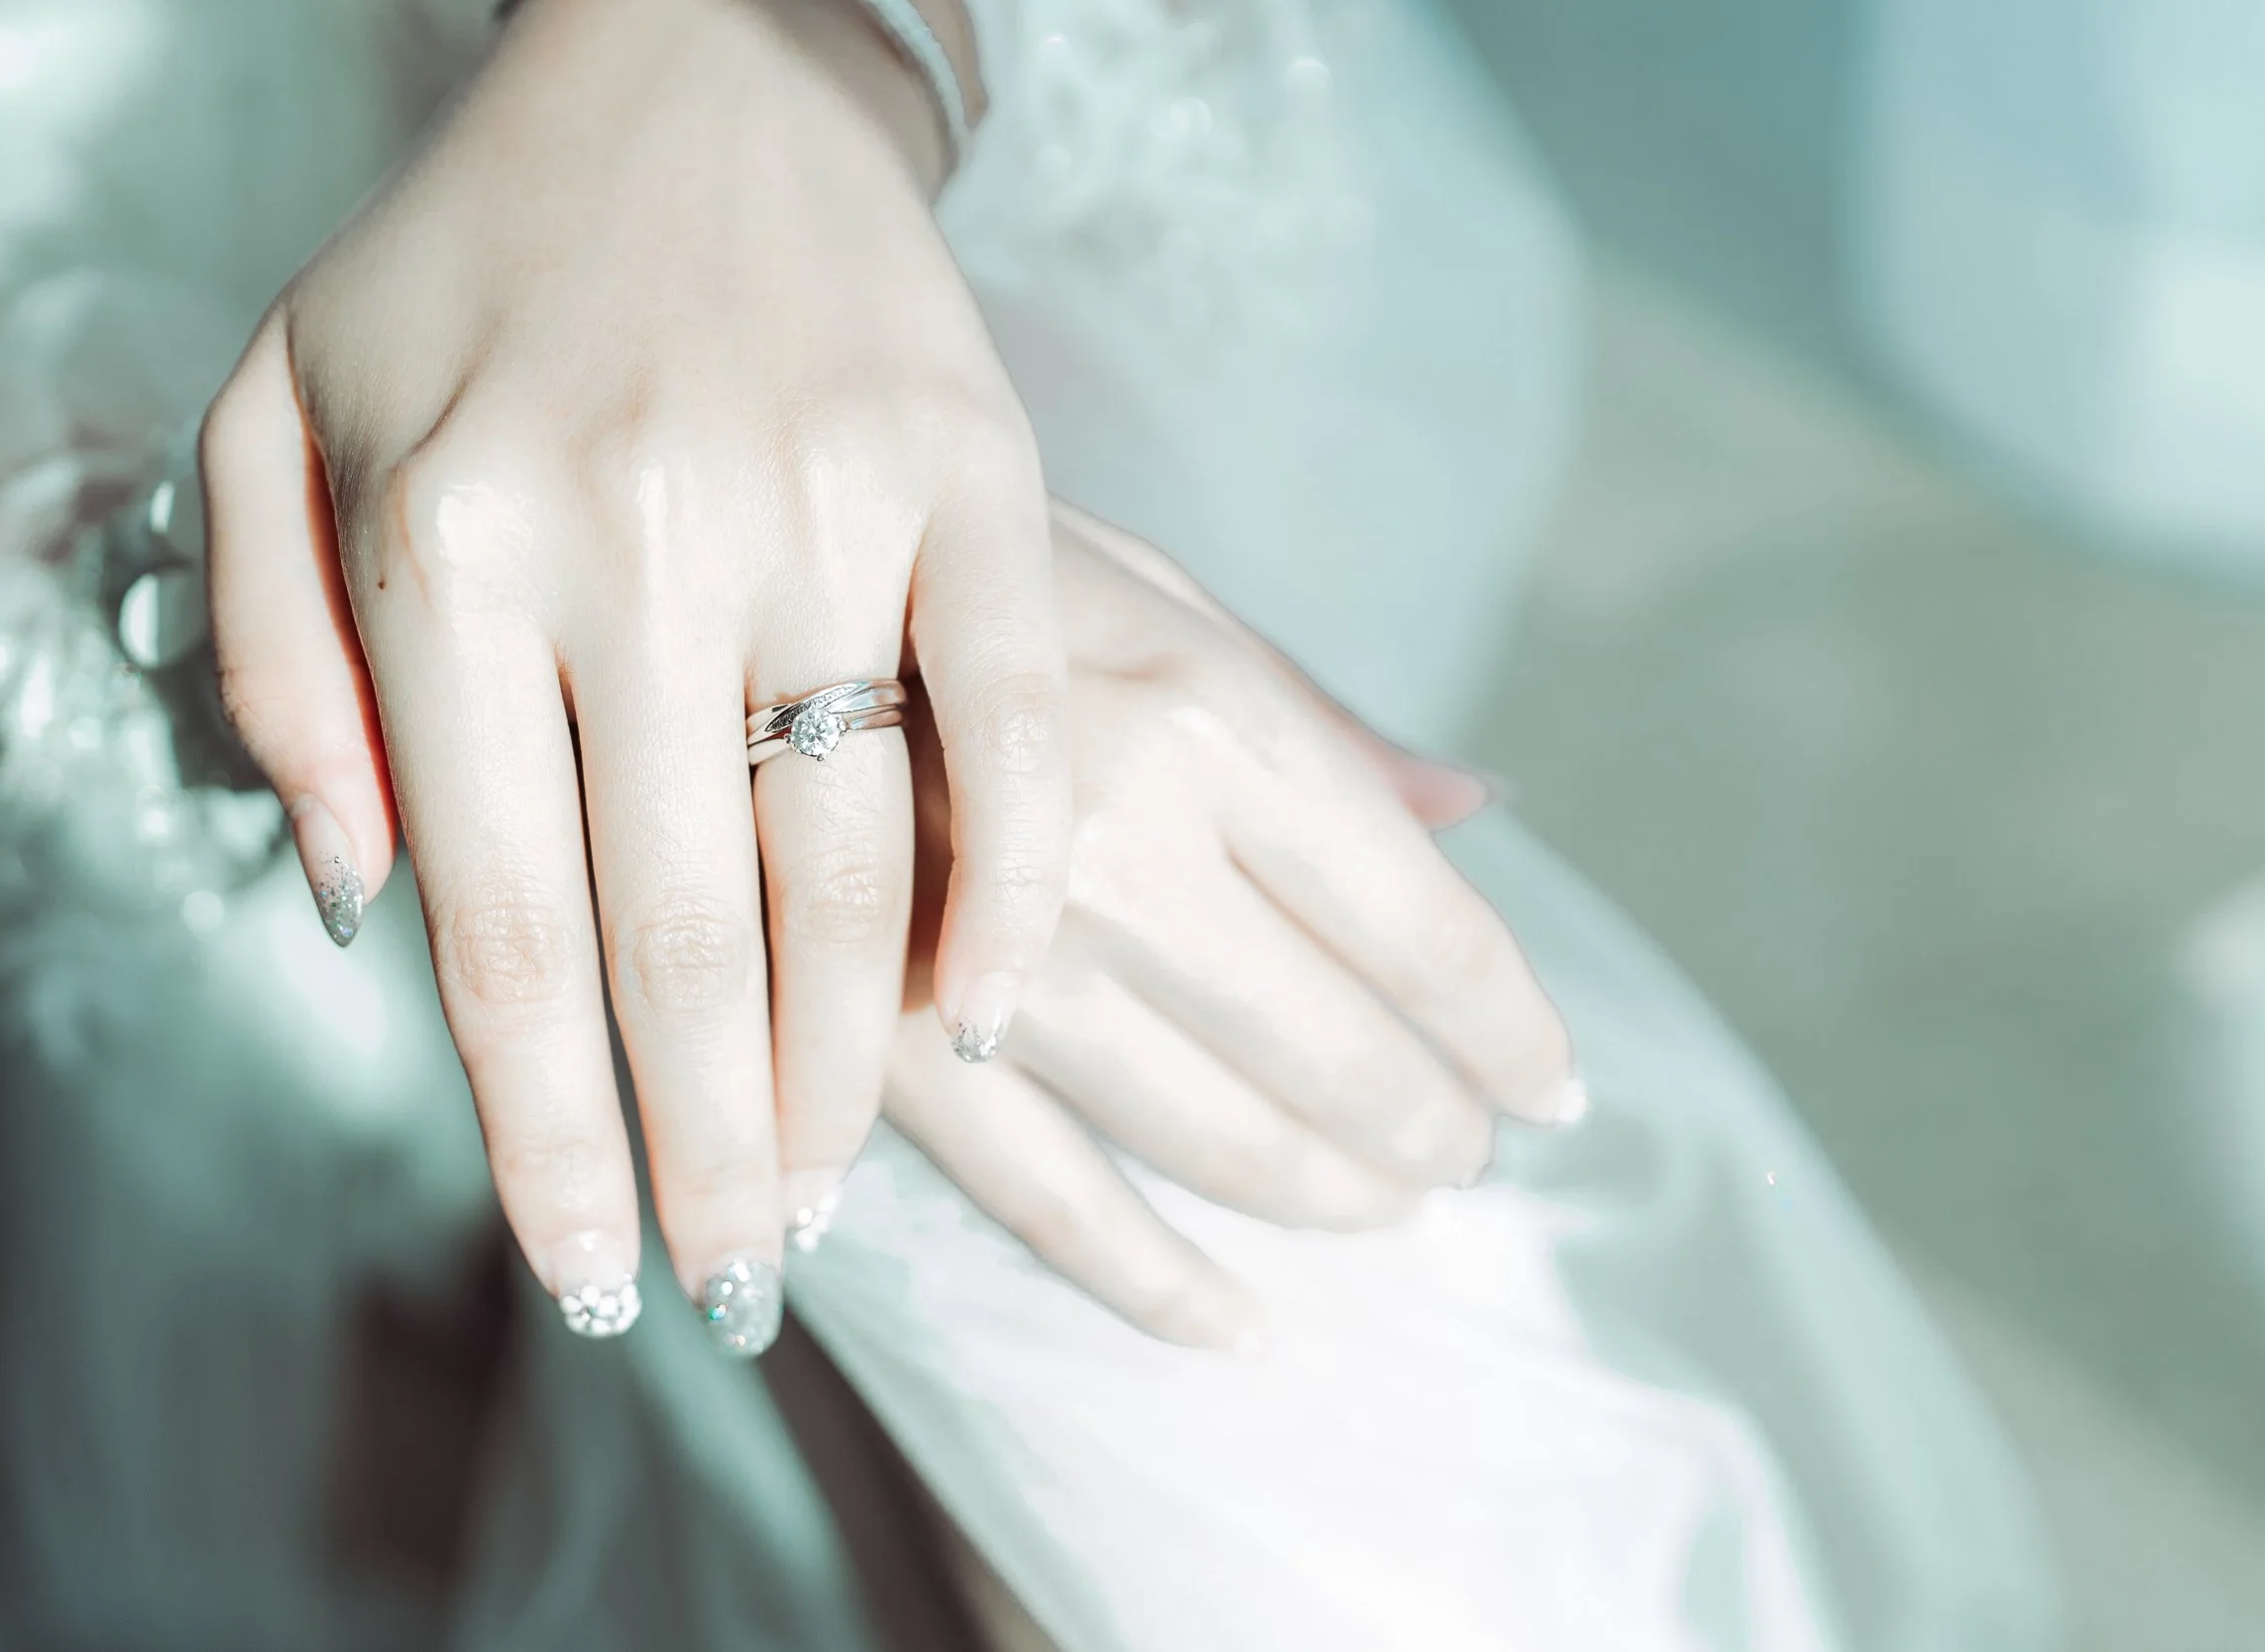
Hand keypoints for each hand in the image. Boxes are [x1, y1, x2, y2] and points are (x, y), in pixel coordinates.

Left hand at [198, 0, 1066, 1345]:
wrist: (692, 61)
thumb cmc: (470, 258)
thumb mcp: (278, 421)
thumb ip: (278, 671)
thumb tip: (363, 905)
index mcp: (442, 547)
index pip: (500, 924)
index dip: (549, 1131)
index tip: (594, 1273)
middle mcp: (629, 541)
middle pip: (675, 932)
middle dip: (708, 1149)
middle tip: (732, 1282)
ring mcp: (822, 508)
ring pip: (844, 857)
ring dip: (845, 1062)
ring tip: (830, 1186)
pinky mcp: (978, 474)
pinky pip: (1015, 722)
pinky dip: (1012, 884)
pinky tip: (986, 1007)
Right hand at [865, 504, 1582, 1349]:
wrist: (708, 580)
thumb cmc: (958, 572)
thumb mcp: (1151, 589)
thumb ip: (1313, 716)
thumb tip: (1481, 805)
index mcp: (1206, 717)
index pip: (1419, 924)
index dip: (1509, 1025)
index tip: (1556, 1087)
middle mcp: (1117, 848)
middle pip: (1334, 1047)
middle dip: (1430, 1123)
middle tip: (1468, 1152)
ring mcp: (993, 966)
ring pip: (1214, 1137)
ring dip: (1327, 1193)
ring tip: (1386, 1205)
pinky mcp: (879, 1051)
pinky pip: (1052, 1207)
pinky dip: (1156, 1284)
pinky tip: (1236, 1323)